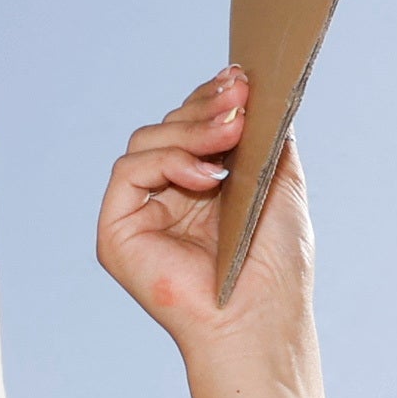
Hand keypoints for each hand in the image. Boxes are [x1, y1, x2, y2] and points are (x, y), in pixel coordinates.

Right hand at [95, 72, 316, 384]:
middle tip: (240, 100)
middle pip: (167, 127)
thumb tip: (253, 90)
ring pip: (146, 141)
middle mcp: (167, 200)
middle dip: (205, 108)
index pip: (192, 128)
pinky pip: (128, 171)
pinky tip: (206, 176)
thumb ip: (265, 136)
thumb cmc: (278, 267)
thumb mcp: (279, 182)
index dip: (211, 100)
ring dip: (191, 129)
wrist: (262, 319)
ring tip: (232, 134)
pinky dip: (167, 161)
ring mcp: (140, 216)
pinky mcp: (117, 233)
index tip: (241, 78)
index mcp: (202, 190)